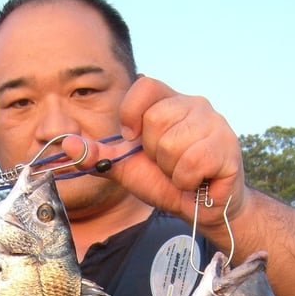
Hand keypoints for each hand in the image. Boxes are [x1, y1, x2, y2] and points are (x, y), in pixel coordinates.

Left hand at [68, 77, 247, 234]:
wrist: (203, 210)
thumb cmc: (168, 183)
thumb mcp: (127, 168)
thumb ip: (99, 155)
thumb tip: (67, 145)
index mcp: (169, 102)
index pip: (144, 85)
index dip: (133, 115)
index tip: (136, 139)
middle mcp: (194, 103)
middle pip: (154, 120)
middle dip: (154, 154)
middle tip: (168, 165)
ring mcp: (215, 122)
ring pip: (171, 144)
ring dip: (171, 171)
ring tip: (183, 174)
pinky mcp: (227, 146)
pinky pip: (192, 162)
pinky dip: (188, 181)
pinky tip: (198, 181)